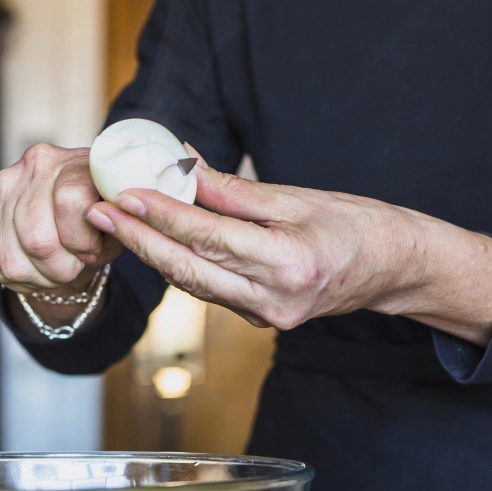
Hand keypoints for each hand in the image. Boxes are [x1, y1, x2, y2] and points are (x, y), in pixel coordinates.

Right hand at [0, 144, 121, 296]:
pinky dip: (16, 277)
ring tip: (53, 270)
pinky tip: (33, 267)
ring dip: (37, 277)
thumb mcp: (119, 225)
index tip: (89, 250)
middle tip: (71, 267)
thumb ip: (116, 221)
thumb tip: (96, 218)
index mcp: (75, 160)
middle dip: (59, 268)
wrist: (72, 223)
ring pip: (11, 258)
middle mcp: (33, 164)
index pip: (69, 200)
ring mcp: (2, 184)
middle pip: (36, 237)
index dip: (81, 240)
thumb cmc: (100, 225)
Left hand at [83, 158, 491, 344]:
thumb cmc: (356, 224)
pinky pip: (211, 290)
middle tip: (99, 212)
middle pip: (188, 269)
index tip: (124, 195)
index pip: (208, 238)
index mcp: (287, 263)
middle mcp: (273, 300)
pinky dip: (183, 264)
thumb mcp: (297, 197)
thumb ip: (235, 190)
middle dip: (139, 240)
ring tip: (117, 221)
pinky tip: (157, 241)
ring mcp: (266, 317)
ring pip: (194, 283)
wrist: (392, 269)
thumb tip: (182, 168)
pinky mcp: (261, 320)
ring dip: (153, 253)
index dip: (161, 216)